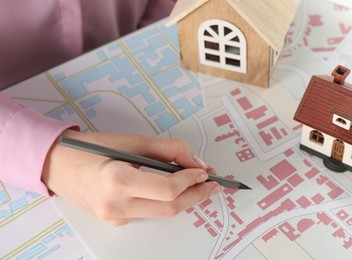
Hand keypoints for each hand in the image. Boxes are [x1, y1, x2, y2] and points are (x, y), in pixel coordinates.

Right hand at [42, 129, 220, 225]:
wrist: (58, 164)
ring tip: (196, 185)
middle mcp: (116, 206)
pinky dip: (162, 202)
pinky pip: (146, 213)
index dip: (192, 181)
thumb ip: (169, 150)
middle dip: (196, 196)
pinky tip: (168, 191)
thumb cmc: (92, 148)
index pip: (168, 189)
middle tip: (212, 185)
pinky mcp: (115, 222)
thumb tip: (197, 163)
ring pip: (160, 213)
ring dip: (182, 199)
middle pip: (169, 208)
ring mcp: (114, 218)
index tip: (206, 172)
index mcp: (118, 180)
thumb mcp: (133, 141)